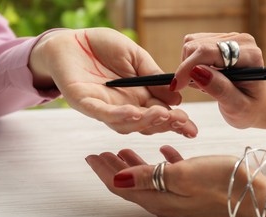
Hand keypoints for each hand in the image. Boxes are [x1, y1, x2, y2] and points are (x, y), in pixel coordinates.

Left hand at [29, 28, 196, 136]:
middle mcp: (123, 107)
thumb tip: (177, 97)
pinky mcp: (85, 103)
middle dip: (166, 125)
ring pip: (127, 124)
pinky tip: (134, 112)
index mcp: (138, 98)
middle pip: (147, 124)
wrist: (72, 39)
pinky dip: (119, 115)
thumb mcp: (136, 57)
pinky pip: (103, 113)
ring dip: (146, 121)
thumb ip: (153, 76)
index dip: (176, 122)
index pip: (161, 115)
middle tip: (182, 122)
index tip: (192, 127)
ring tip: (162, 114)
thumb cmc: (104, 47)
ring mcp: (104, 108)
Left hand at [85, 145, 265, 216]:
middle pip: (133, 184)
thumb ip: (146, 178)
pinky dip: (163, 163)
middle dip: (115, 168)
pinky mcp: (196, 192)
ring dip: (136, 164)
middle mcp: (167, 204)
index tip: (90, 157)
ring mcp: (182, 199)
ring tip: (125, 150)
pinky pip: (171, 176)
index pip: (122, 186)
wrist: (257, 197)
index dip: (104, 172)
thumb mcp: (180, 175)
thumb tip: (116, 181)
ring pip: (150, 179)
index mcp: (159, 201)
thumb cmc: (222, 182)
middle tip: (101, 153)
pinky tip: (165, 152)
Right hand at [170, 32, 265, 128]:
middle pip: (196, 45)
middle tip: (199, 90)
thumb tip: (196, 70)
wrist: (260, 103)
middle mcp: (241, 40)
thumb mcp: (237, 107)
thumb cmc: (251, 108)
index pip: (208, 51)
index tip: (176, 86)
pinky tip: (205, 77)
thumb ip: (219, 89)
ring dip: (190, 67)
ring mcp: (230, 38)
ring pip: (191, 44)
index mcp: (250, 55)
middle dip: (188, 69)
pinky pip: (193, 45)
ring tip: (205, 85)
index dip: (187, 67)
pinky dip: (192, 63)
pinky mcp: (220, 40)